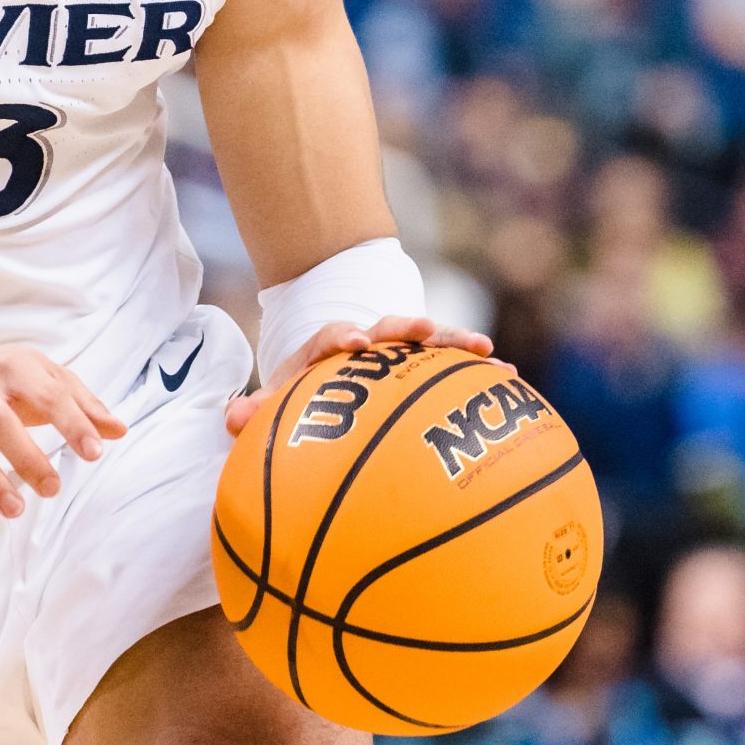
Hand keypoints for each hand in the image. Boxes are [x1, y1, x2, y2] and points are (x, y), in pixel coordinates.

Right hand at [0, 344, 127, 537]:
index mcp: (13, 367)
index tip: (95, 453)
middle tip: (53, 488)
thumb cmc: (4, 382)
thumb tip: (119, 431)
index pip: (47, 394)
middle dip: (25, 456)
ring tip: (17, 511)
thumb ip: (83, 403)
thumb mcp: (45, 378)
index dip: (72, 423)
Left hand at [225, 315, 496, 435]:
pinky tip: (511, 378)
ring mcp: (401, 359)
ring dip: (454, 342)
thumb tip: (233, 417)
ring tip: (484, 348)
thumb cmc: (304, 408)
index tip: (354, 342)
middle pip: (386, 329)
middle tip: (421, 328)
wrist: (329, 390)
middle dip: (404, 327)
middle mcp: (368, 349)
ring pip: (428, 343)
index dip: (340, 336)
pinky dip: (480, 370)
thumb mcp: (281, 410)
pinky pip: (456, 371)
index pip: (330, 338)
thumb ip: (259, 415)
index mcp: (327, 355)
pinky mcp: (428, 373)